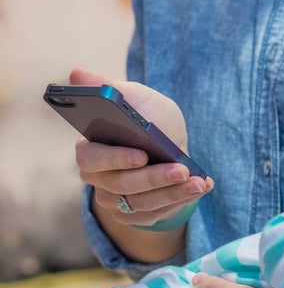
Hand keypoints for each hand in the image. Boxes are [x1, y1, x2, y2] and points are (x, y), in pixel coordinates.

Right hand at [70, 68, 213, 229]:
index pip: (93, 159)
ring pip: (143, 203)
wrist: (169, 143)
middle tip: (182, 170)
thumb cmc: (147, 117)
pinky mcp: (137, 215)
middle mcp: (98, 180)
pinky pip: (158, 214)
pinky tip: (202, 186)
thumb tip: (78, 72)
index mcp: (89, 149)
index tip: (142, 154)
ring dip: (174, 193)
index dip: (116, 159)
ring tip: (199, 182)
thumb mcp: (134, 98)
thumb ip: (110, 88)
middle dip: (155, 178)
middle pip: (122, 185)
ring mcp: (116, 201)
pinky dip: (183, 200)